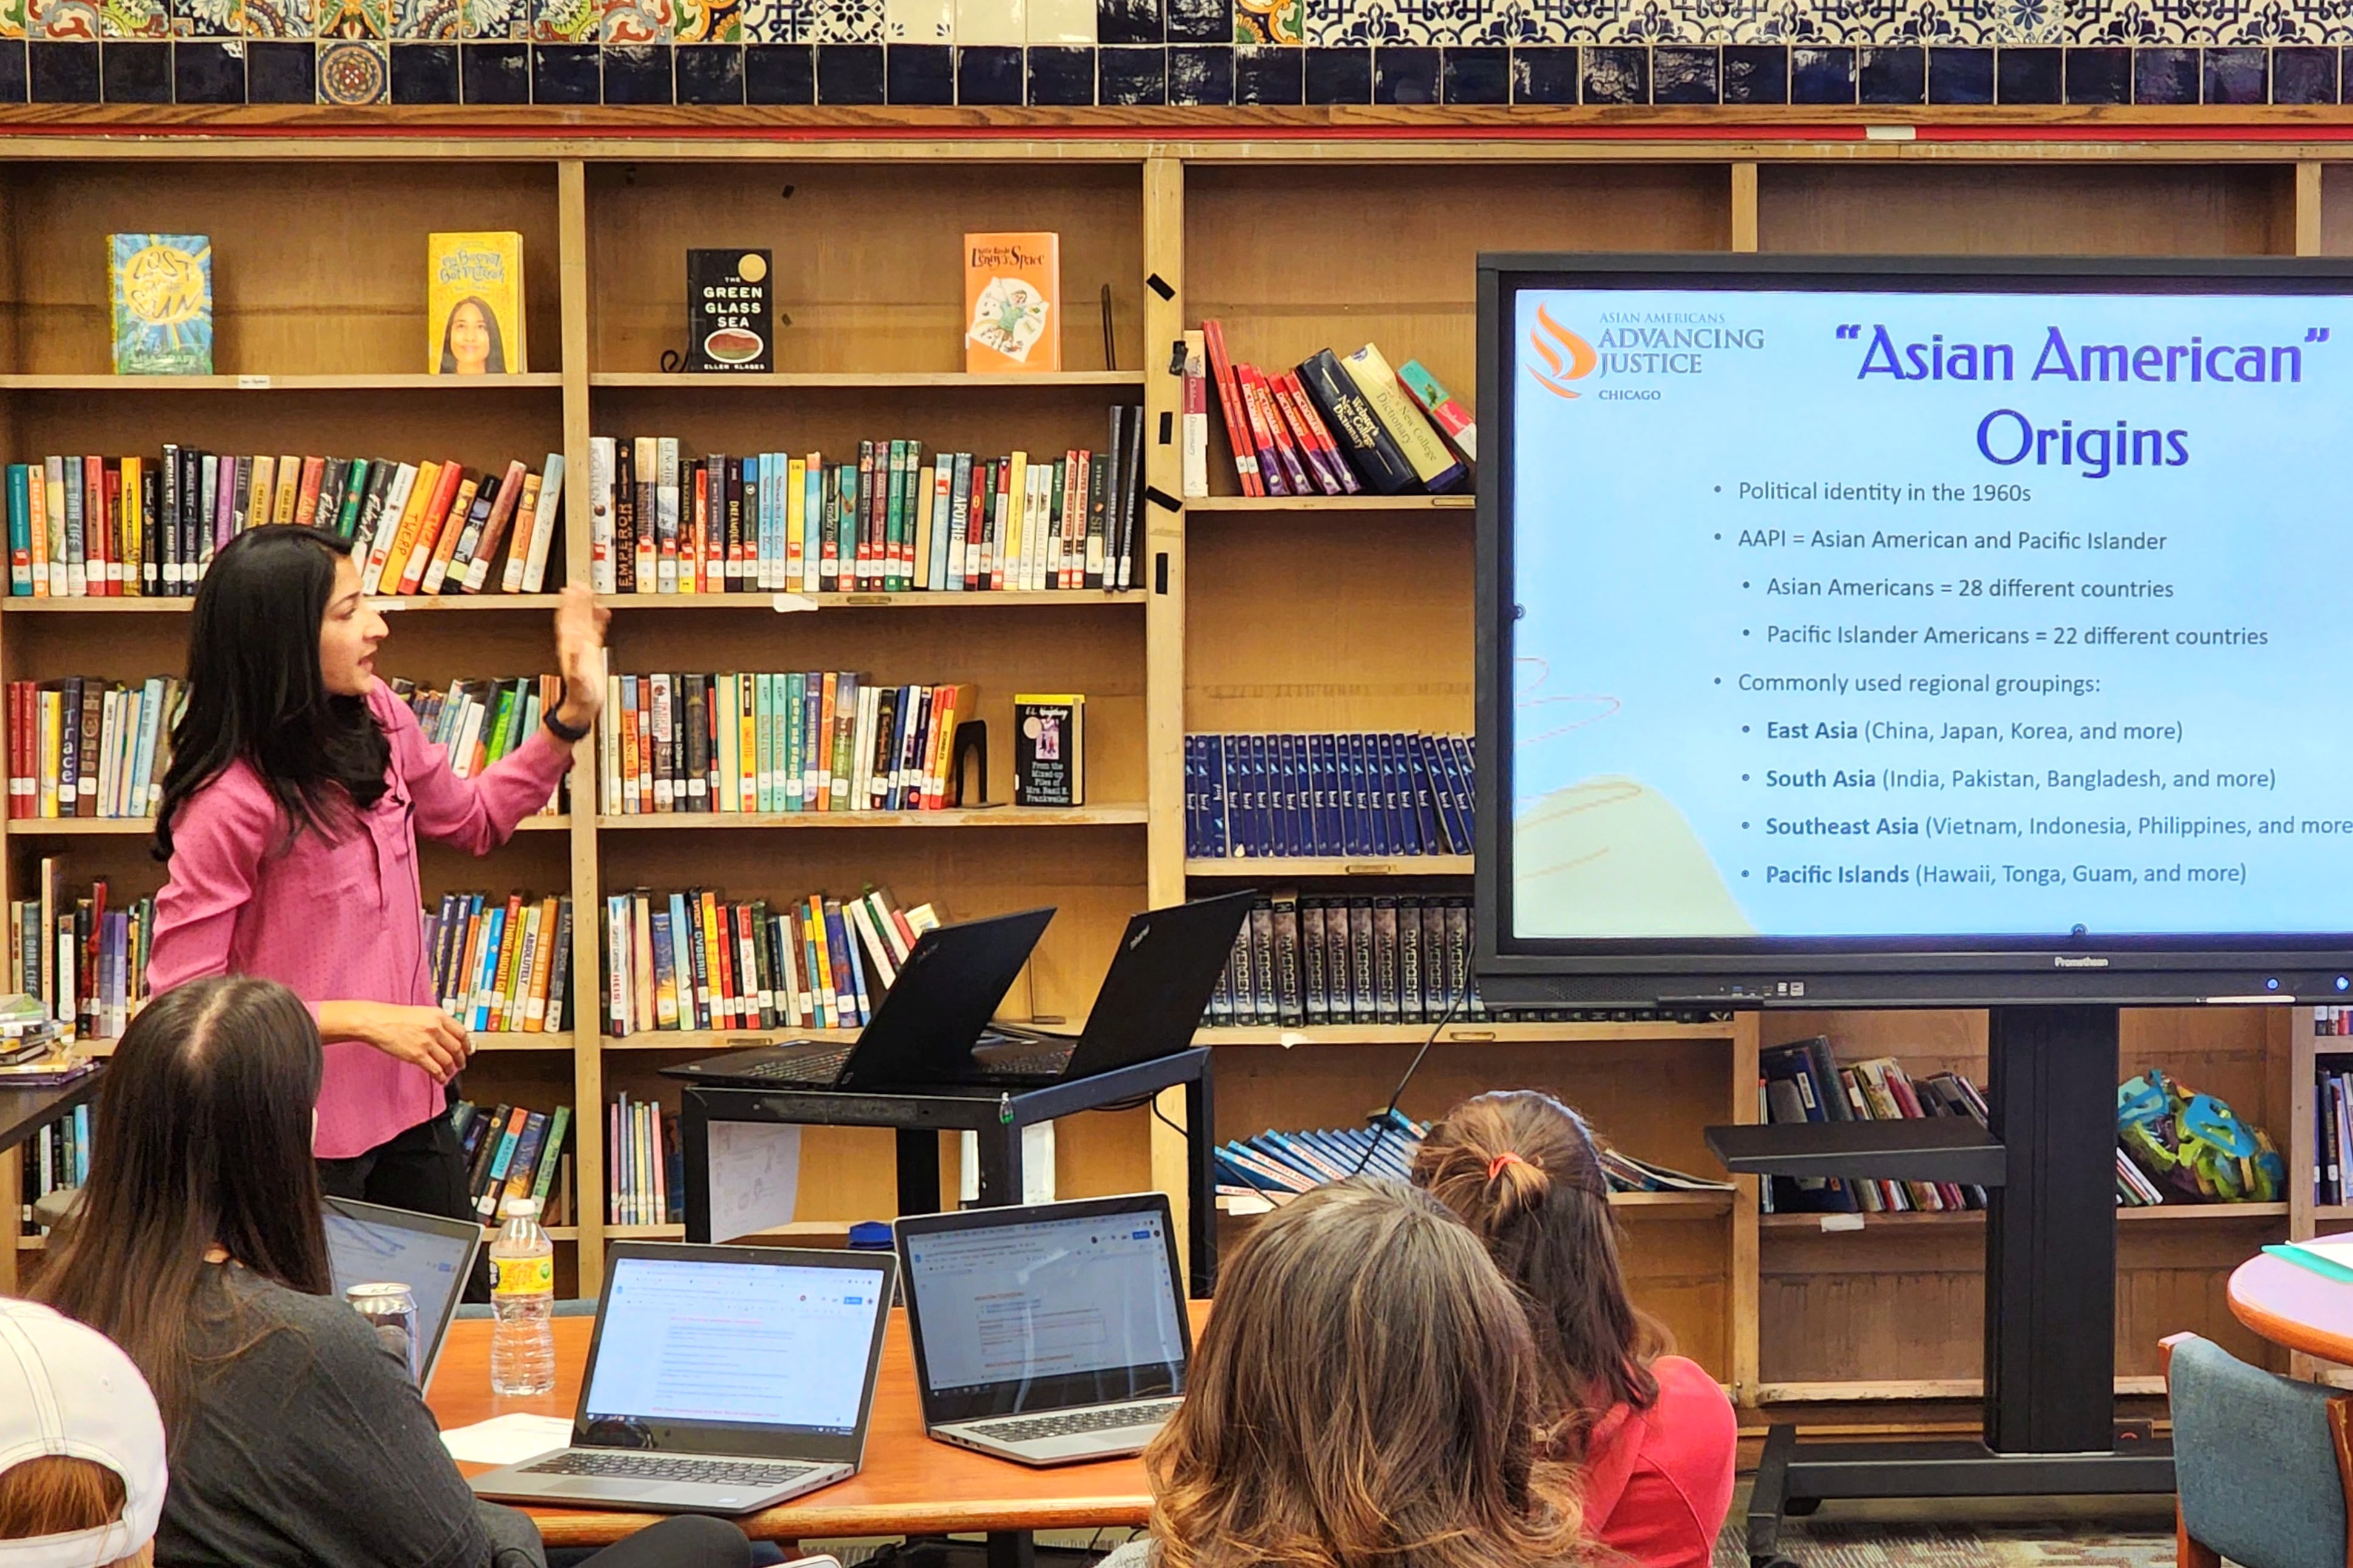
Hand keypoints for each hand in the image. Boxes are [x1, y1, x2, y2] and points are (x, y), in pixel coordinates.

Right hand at [322, 1002, 471, 1082]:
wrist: (376, 1021)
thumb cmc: (393, 1016)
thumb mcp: (421, 1012)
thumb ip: (435, 1022)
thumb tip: (446, 1034)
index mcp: (438, 1015)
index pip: (461, 1032)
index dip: (467, 1044)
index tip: (468, 1049)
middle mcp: (435, 1028)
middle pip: (456, 1048)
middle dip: (461, 1058)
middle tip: (461, 1064)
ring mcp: (427, 1042)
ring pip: (447, 1060)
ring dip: (451, 1069)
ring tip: (451, 1073)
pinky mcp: (417, 1055)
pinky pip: (435, 1069)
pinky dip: (441, 1076)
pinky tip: (441, 1079)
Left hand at [551, 585, 608, 732]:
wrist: (583, 707)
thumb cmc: (581, 697)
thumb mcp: (579, 681)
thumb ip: (577, 663)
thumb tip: (575, 643)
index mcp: (569, 648)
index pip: (568, 619)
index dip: (569, 604)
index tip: (571, 588)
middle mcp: (574, 643)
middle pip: (574, 616)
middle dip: (577, 600)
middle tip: (579, 582)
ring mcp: (583, 646)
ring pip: (584, 620)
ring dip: (586, 606)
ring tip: (588, 590)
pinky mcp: (592, 651)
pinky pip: (595, 630)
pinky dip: (599, 619)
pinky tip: (604, 611)